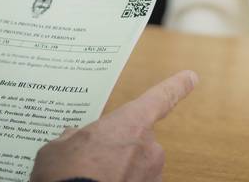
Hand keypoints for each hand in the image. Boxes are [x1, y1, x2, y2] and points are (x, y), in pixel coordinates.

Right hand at [30, 70, 197, 181]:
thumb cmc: (66, 175)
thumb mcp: (57, 150)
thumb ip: (71, 139)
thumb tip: (72, 137)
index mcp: (131, 124)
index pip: (161, 98)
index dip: (176, 86)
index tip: (191, 77)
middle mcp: (150, 147)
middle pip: (137, 141)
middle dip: (118, 150)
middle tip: (91, 162)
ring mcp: (153, 174)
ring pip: (136, 167)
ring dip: (119, 172)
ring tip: (92, 178)